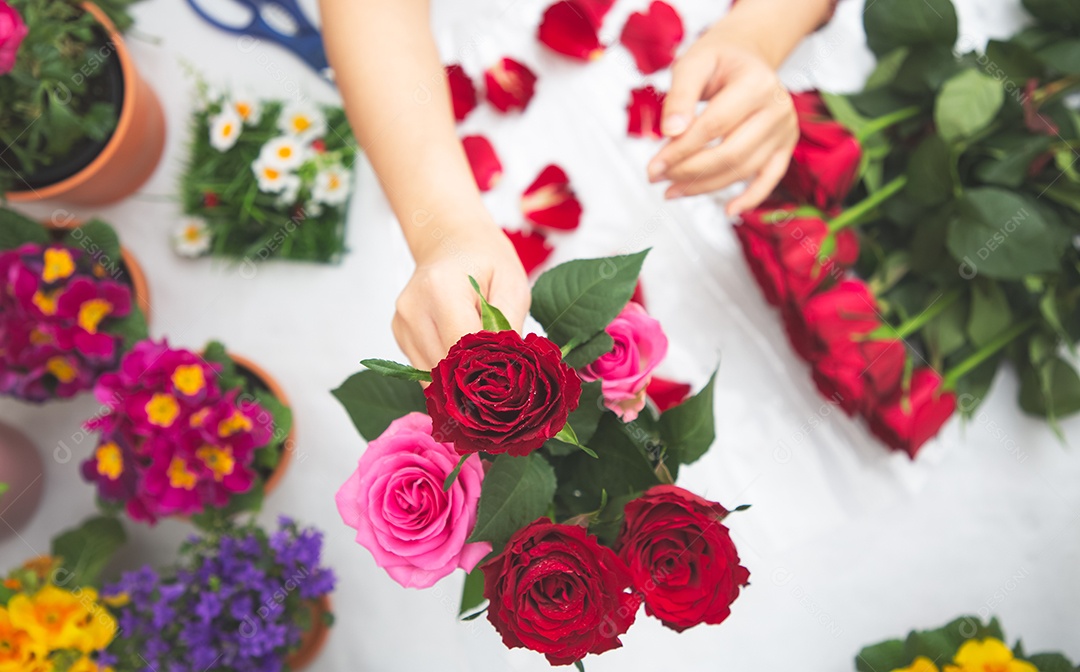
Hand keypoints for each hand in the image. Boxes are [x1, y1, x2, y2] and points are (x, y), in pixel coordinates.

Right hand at [393, 224, 530, 370]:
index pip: (462, 350)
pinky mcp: (400, 335)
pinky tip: (461, 349)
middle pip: (445, 367)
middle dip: (474, 374)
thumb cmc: (485, 260)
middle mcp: (414, 308)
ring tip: (479, 352)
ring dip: (459, 375)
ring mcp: (402, 323)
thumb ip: (508, 329)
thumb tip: (505, 369)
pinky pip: (425, 368)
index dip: (488, 367)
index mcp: (441, 289)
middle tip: (499, 366)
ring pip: (432, 375)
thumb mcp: (512, 287)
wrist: (453, 241)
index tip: (508, 370)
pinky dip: (446, 368)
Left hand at [647, 29, 797, 214]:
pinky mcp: (784, 147)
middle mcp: (778, 108)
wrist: (745, 56)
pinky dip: (750, 199)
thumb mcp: (693, 64)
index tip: (653, 165)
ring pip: (742, 170)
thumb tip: (671, 132)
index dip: (681, 150)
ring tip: (671, 190)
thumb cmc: (718, 61)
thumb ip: (680, 96)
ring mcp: (784, 130)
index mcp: (757, 83)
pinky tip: (729, 212)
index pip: (713, 126)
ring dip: (704, 186)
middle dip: (688, 171)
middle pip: (729, 153)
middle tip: (656, 177)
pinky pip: (769, 179)